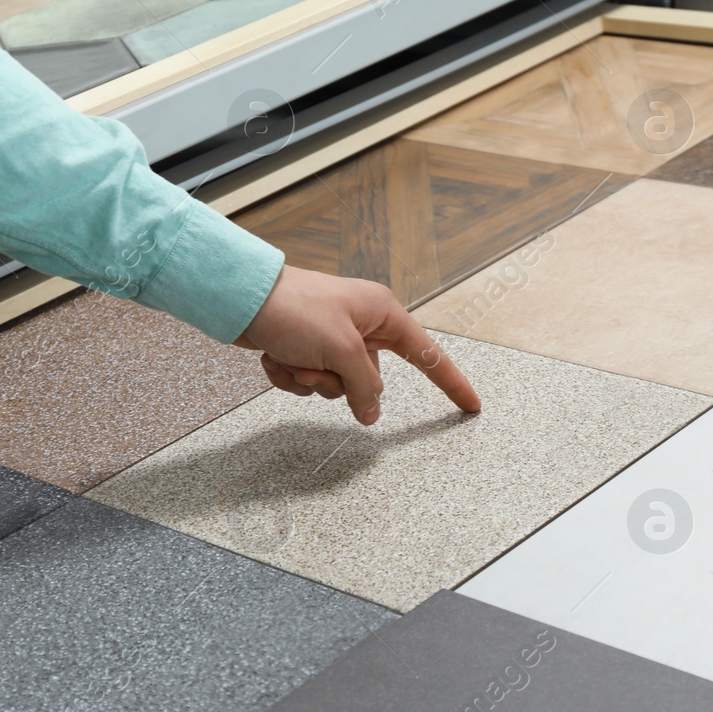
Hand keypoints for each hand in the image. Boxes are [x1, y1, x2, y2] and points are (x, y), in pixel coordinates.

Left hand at [236, 265, 481, 424]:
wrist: (240, 297)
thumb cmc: (294, 308)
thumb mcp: (341, 350)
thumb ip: (365, 386)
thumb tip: (371, 413)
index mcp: (382, 314)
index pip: (428, 355)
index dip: (451, 383)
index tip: (471, 405)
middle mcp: (362, 325)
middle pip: (369, 380)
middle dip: (337, 383)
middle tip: (313, 365)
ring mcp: (333, 338)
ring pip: (336, 385)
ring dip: (309, 379)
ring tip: (289, 355)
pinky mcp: (306, 348)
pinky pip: (308, 380)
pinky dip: (288, 375)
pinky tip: (272, 356)